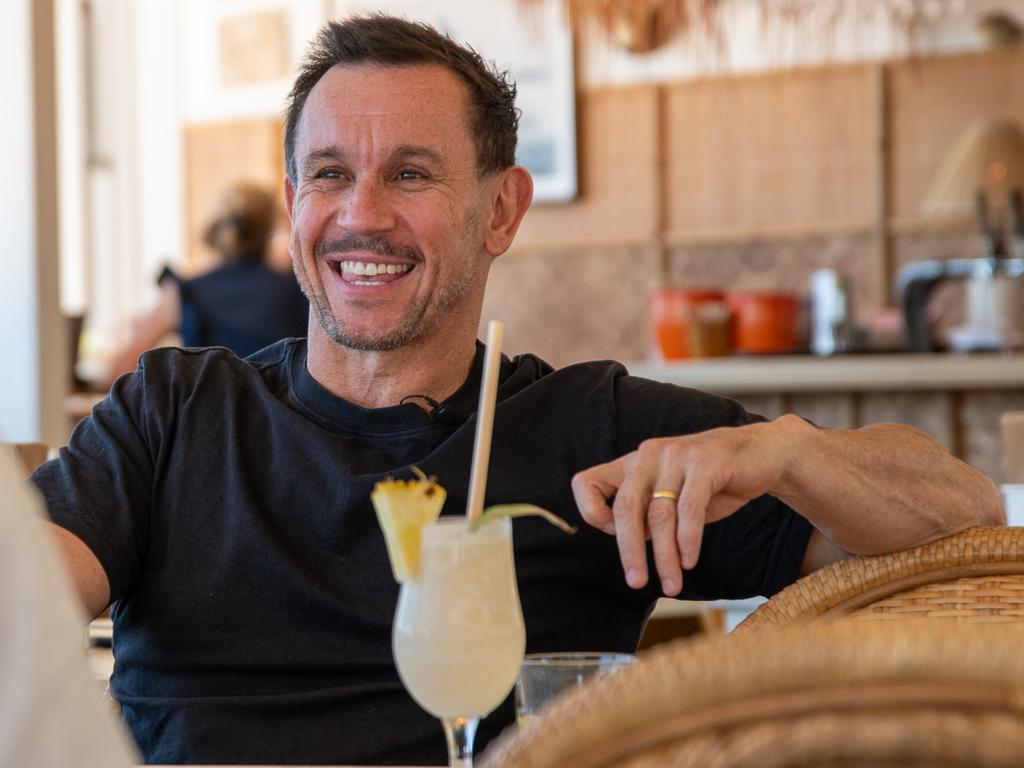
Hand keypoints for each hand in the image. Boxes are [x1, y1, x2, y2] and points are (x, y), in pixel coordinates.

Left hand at [571, 420, 795, 595]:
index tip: (611, 538)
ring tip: (672, 585)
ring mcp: (676, 455)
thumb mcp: (671, 497)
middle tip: (636, 582)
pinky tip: (690, 561)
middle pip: (625, 507)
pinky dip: (688, 541)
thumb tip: (626, 546)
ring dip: (665, 557)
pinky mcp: (705, 462)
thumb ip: (646, 515)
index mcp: (632, 463)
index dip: (590, 513)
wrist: (763, 454)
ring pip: (660, 514)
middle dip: (629, 551)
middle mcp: (648, 454)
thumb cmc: (711, 482)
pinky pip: (689, 509)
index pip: (586, 482)